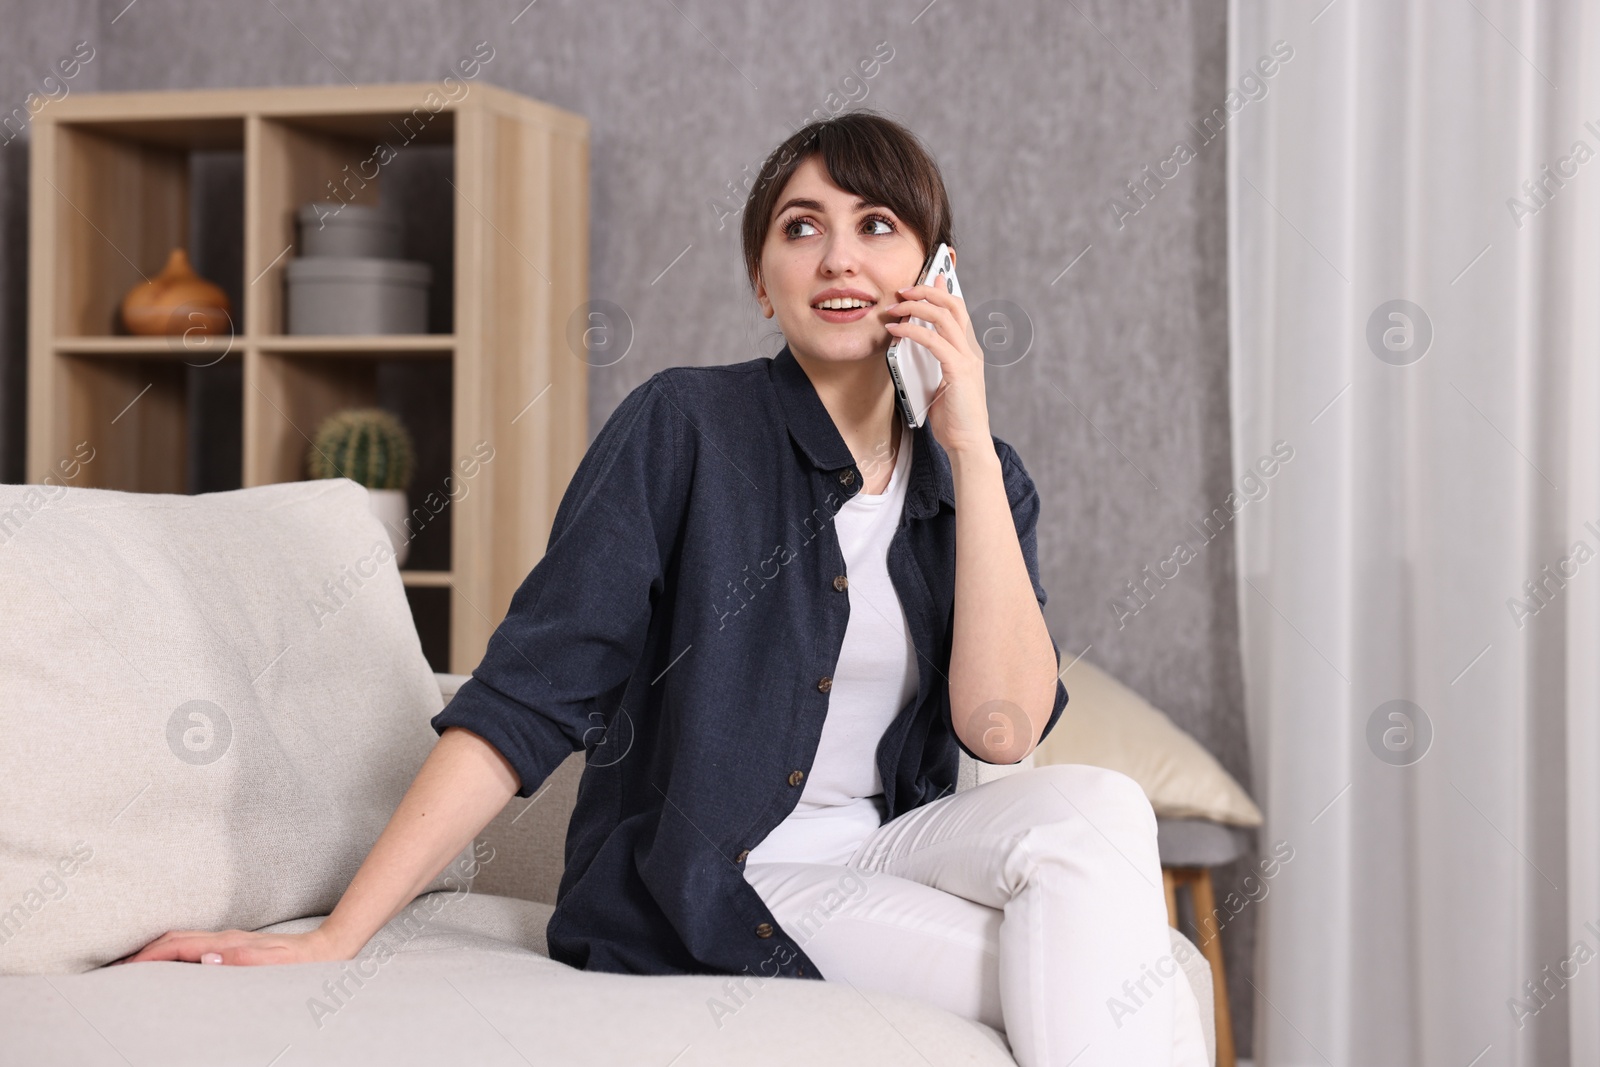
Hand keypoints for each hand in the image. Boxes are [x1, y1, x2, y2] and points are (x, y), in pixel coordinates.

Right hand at [111, 926, 352, 966]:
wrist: (325, 949)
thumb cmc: (298, 962)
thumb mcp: (272, 963)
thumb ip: (240, 960)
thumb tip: (205, 957)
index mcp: (227, 943)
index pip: (178, 946)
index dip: (149, 956)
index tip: (124, 968)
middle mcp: (225, 937)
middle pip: (174, 937)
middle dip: (144, 950)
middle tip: (118, 967)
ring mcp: (230, 939)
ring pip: (184, 939)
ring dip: (158, 949)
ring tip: (136, 964)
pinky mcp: (237, 945)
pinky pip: (196, 945)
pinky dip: (175, 951)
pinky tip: (174, 963)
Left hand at [884, 271, 991, 455]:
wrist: (967, 443)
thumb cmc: (952, 417)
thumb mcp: (939, 381)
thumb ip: (930, 360)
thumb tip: (911, 341)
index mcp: (968, 351)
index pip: (957, 310)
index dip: (941, 291)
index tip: (924, 278)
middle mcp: (971, 350)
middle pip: (953, 304)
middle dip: (926, 290)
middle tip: (902, 290)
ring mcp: (967, 359)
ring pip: (944, 316)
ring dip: (916, 307)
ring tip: (894, 307)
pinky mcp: (958, 370)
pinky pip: (933, 341)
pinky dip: (912, 331)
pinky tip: (896, 331)